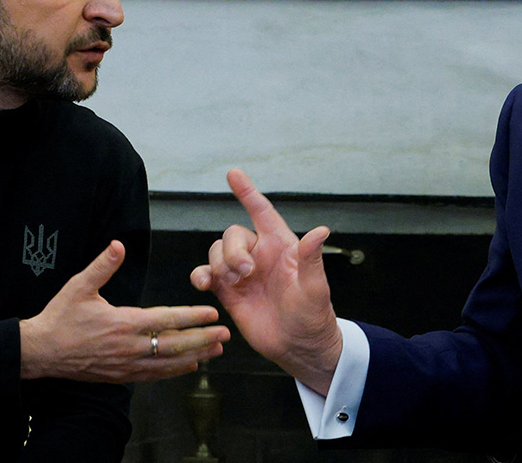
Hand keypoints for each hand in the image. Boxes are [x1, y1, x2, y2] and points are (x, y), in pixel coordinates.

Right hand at [20, 240, 229, 382]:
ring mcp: (126, 365)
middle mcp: (129, 346)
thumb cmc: (60, 317)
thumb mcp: (78, 286)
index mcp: (123, 323)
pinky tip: (191, 365)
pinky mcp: (121, 376)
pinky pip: (155, 375)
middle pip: (175, 344)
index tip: (212, 313)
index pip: (166, 319)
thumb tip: (118, 245)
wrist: (41, 352)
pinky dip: (175, 371)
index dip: (192, 317)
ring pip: (168, 363)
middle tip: (226, 334)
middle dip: (203, 339)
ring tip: (217, 350)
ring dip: (195, 356)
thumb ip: (102, 266)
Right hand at [190, 169, 341, 394]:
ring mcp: (242, 273)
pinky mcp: (228, 292)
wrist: (298, 348)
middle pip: (233, 234)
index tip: (234, 173)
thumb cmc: (313, 317)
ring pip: (217, 251)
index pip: (262, 212)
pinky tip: (204, 285)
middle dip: (232, 249)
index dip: (248, 192)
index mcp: (282, 247)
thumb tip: (321, 232)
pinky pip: (206, 273)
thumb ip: (312, 260)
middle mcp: (260, 255)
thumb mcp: (314, 290)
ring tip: (233, 282)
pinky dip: (200, 275)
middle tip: (245, 273)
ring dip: (218, 263)